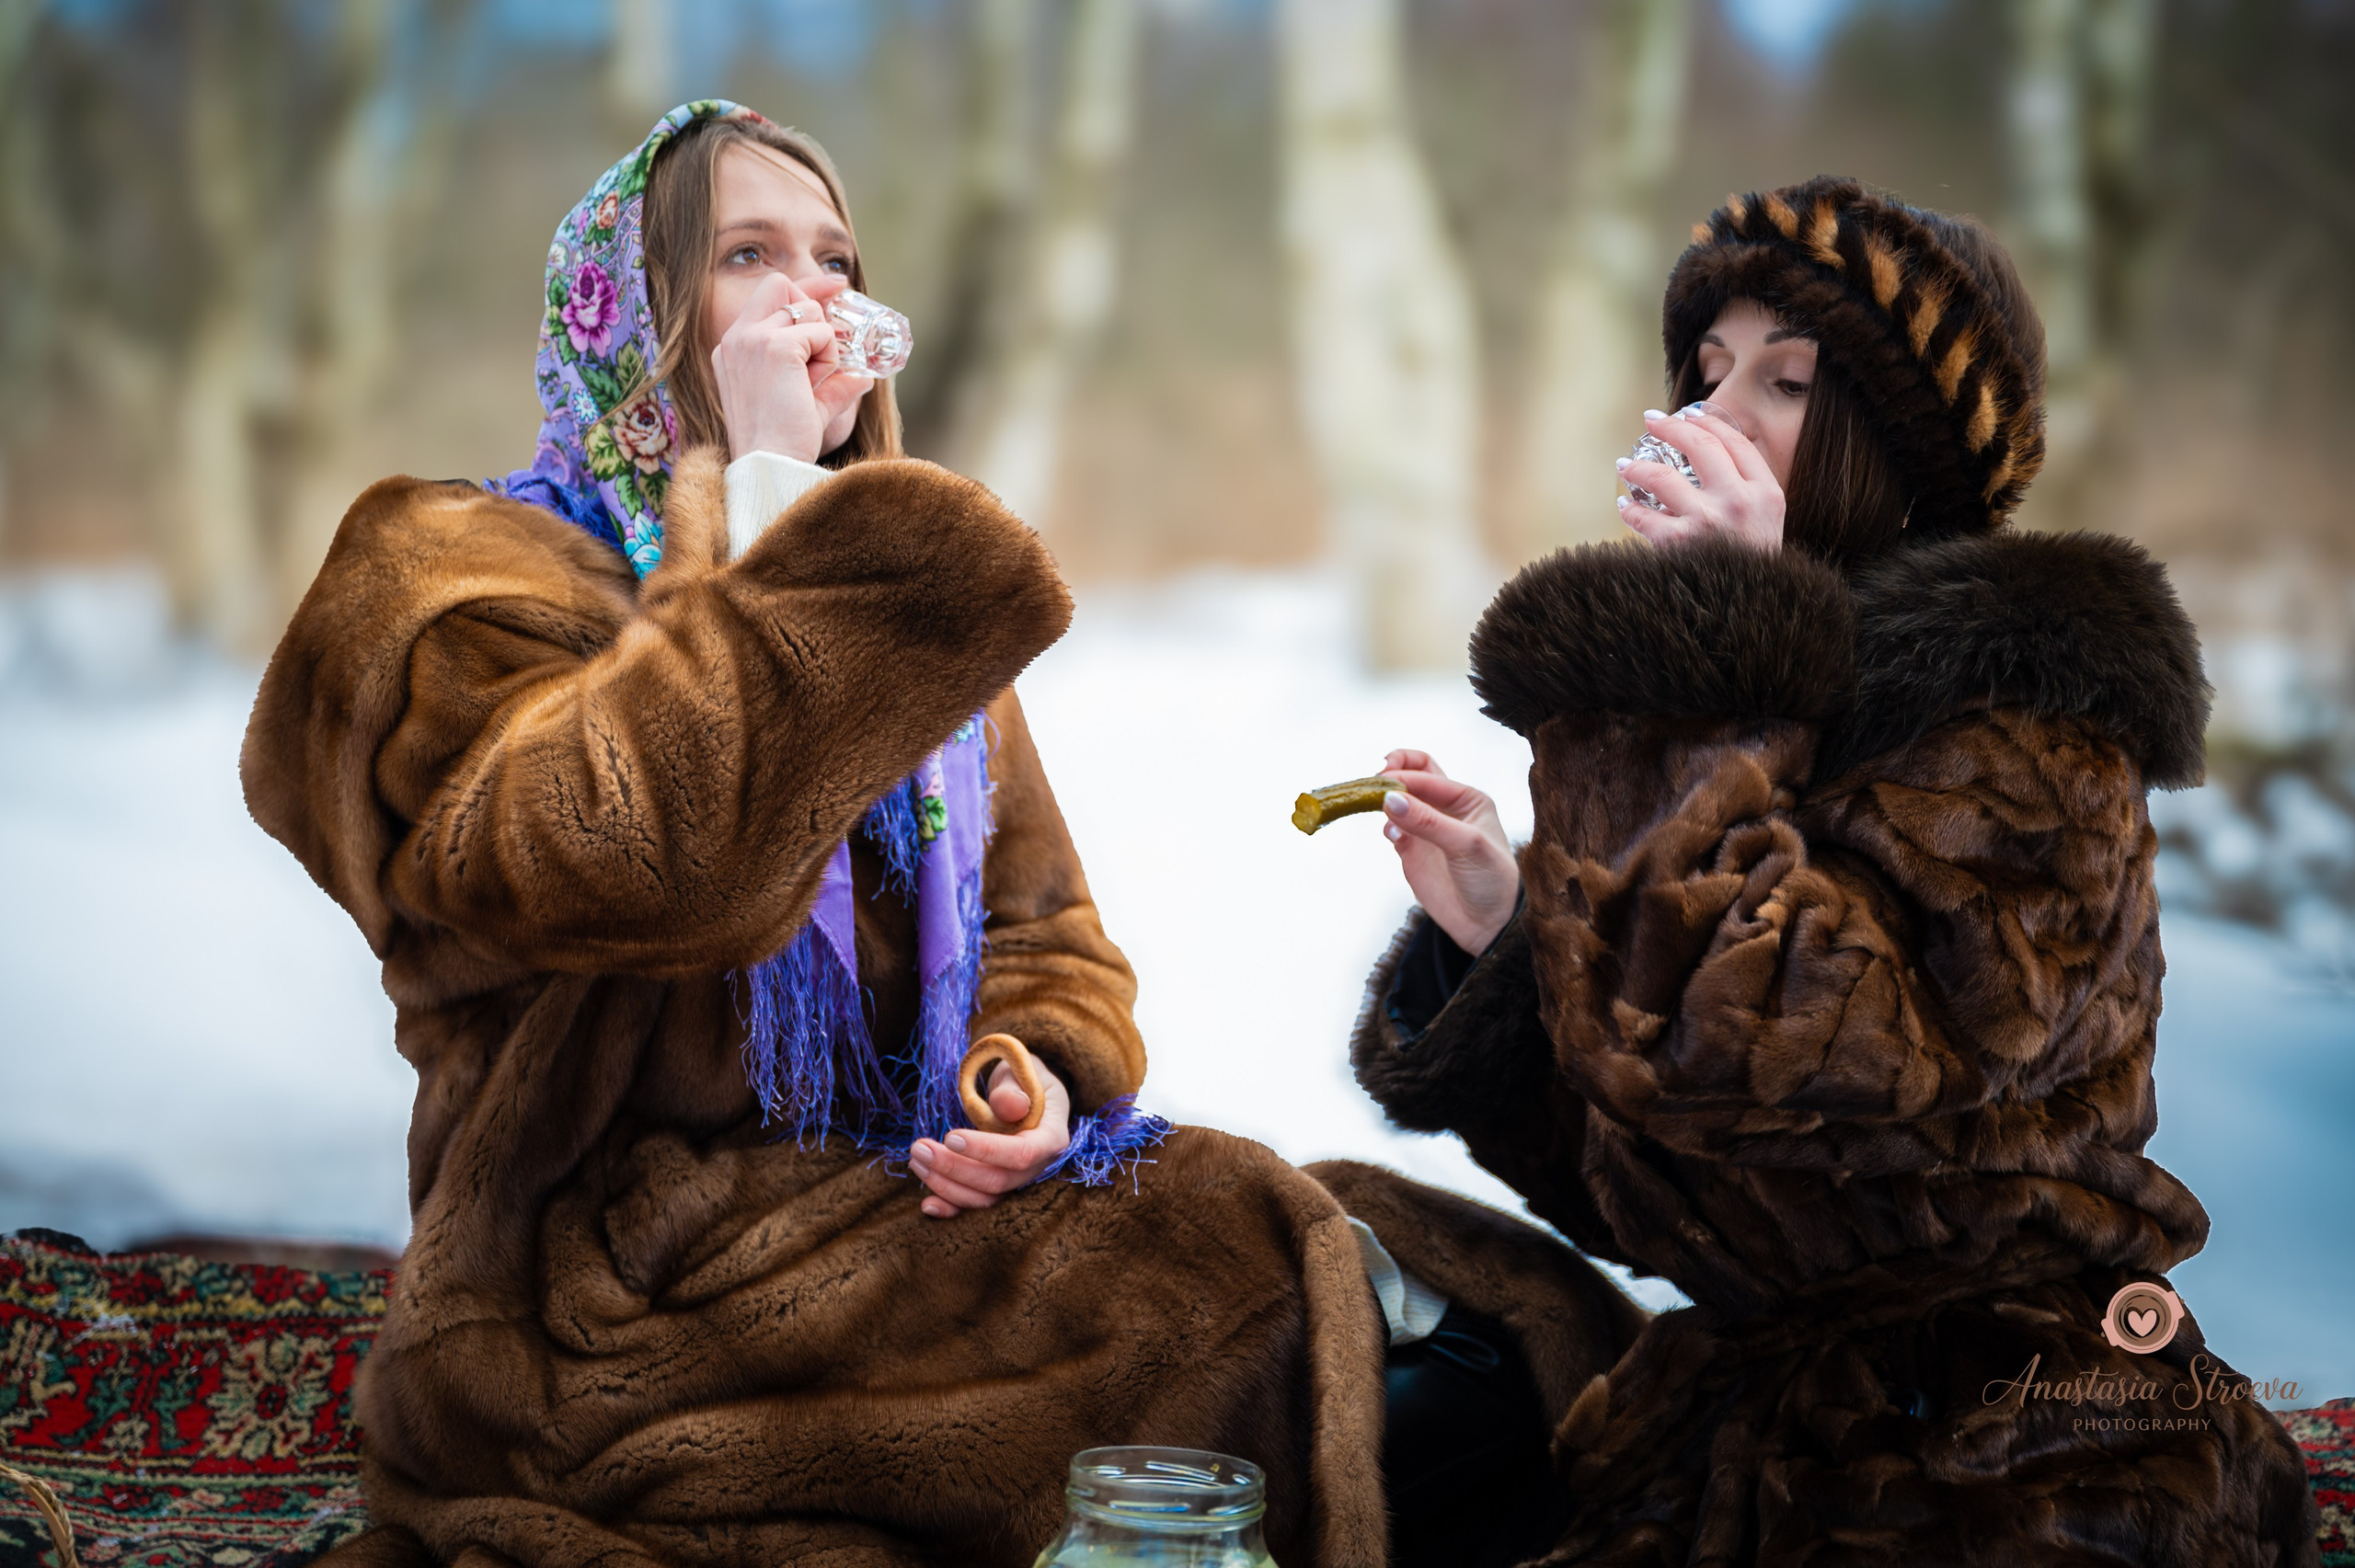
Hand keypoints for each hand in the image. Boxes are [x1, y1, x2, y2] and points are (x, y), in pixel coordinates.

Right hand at [710, 271, 874, 462]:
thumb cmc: (783, 443)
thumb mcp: (807, 406)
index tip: (837, 283)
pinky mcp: (774, 347)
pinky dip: (828, 358)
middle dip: (813, 304)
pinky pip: (820, 333)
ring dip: (822, 345)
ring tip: (812, 383)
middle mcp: (736, 337)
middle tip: (833, 336)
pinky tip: (814, 384)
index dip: (806, 287)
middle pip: (782, 286)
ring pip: (807, 312)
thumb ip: (831, 385)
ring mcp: (752, 339)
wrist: (771, 464)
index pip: (769, 294)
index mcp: (732, 348)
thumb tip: (863, 376)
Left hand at [907, 1058, 1071, 1218]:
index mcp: (1051, 1137)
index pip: (1022, 1153)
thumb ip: (1013, 1088)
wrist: (1024, 1092)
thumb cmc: (1022, 1078)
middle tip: (919, 1148)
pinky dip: (951, 1208)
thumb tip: (1011, 1105)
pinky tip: (927, 1204)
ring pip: (985, 1198)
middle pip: (998, 1181)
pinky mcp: (998, 1188)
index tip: (950, 1137)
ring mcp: (1018, 1181)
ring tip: (916, 1161)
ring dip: (946, 1185)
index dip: (986, 1150)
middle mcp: (1038, 1167)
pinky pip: (976, 1205)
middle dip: (954, 1168)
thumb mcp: (1021, 1071)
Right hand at [1377, 749, 1518, 955]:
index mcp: (1466, 799)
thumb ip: (1428, 821)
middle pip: (1413, 776)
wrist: (1488, 925)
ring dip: (1383, 800)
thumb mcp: (1466, 845)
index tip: (1383, 785)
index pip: (1428, 774)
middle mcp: (1445, 809)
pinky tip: (1392, 836)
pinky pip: (1391, 829)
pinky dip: (1386, 827)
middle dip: (1392, 773)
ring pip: (1397, 802)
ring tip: (1374, 807)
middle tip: (1373, 781)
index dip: (1403, 775)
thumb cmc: (1491, 879)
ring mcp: (1426, 829)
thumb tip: (1389, 799)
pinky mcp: (1411, 850)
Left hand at [1615, 403, 1783, 550]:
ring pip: (1663, 476)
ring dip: (1639, 466)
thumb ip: (1748, 489)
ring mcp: (1709, 522)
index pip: (1735, 442)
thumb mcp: (1768, 523)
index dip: (1707, 422)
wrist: (1751, 613)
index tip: (1687, 413)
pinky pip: (1644, 518)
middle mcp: (1740, 502)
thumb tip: (1709, 454)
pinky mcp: (1680, 545)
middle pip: (1700, 446)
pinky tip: (1624, 505)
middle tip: (1651, 421)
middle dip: (1671, 427)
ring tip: (1626, 464)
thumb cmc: (1753, 566)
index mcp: (1767, 493)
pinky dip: (1629, 510)